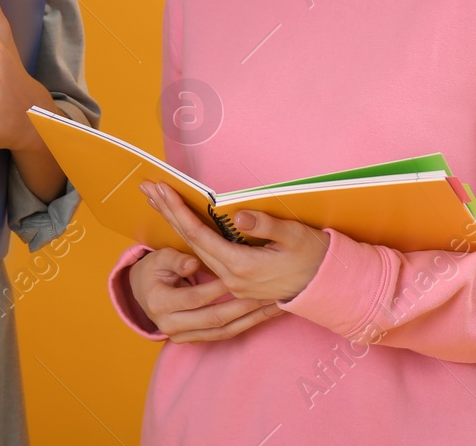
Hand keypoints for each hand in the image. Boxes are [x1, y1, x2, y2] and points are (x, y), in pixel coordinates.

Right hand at [127, 247, 284, 343]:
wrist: (143, 292)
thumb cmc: (154, 270)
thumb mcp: (159, 258)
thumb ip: (176, 260)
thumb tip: (193, 264)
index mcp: (160, 303)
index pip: (195, 298)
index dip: (219, 288)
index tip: (241, 276)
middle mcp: (170, 326)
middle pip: (214, 318)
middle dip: (243, 306)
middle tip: (266, 293)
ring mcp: (183, 337)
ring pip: (223, 331)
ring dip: (251, 319)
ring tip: (272, 306)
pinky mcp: (195, 340)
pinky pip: (224, 335)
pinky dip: (245, 325)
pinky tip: (263, 316)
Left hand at [143, 180, 330, 302]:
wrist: (327, 286)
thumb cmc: (313, 256)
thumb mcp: (294, 236)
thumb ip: (266, 226)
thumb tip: (239, 216)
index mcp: (241, 266)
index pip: (199, 234)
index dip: (178, 210)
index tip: (161, 189)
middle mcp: (230, 277)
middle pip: (189, 240)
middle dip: (167, 212)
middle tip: (148, 189)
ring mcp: (232, 281)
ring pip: (195, 248)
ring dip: (175, 222)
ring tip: (157, 200)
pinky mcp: (237, 279)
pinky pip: (205, 255)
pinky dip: (189, 234)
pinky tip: (180, 222)